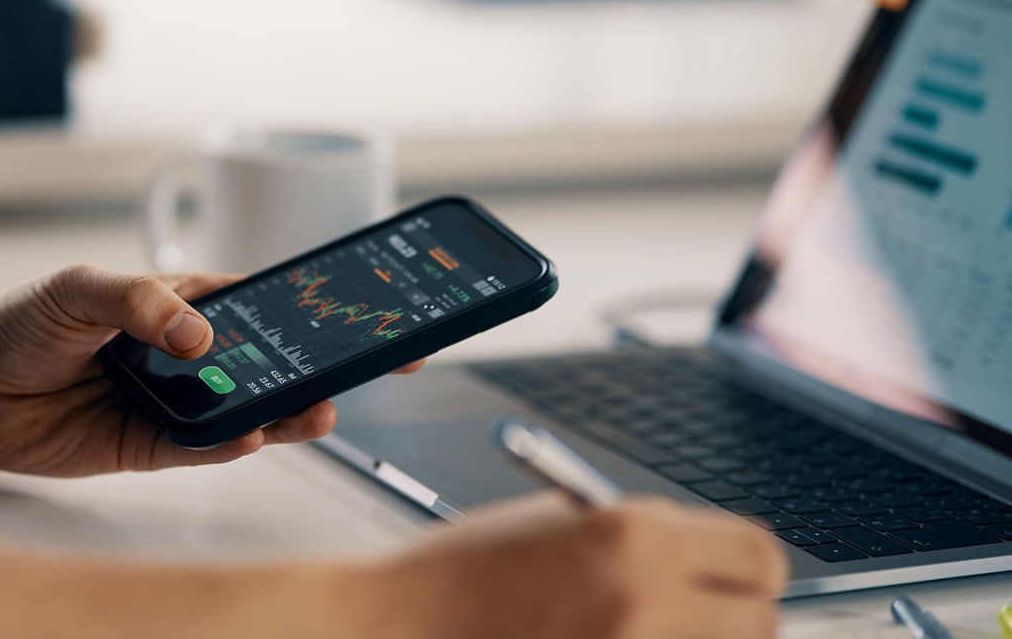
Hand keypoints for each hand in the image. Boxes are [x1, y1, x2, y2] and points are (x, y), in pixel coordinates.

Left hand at [0, 264, 423, 476]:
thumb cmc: (21, 323)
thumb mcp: (81, 288)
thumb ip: (143, 304)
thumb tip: (200, 336)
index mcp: (183, 303)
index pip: (264, 303)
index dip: (316, 307)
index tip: (367, 310)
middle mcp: (188, 355)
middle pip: (270, 361)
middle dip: (322, 365)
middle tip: (372, 365)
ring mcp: (175, 402)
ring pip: (248, 409)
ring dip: (286, 411)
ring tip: (318, 409)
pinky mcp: (152, 446)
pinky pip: (203, 448)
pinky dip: (231, 444)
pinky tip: (253, 434)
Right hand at [361, 493, 788, 638]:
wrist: (389, 629)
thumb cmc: (460, 575)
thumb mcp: (553, 524)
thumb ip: (638, 540)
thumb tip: (708, 565)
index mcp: (633, 534)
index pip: (761, 558)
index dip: (746, 571)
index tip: (726, 581)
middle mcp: (644, 598)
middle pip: (760, 623)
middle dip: (729, 621)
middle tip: (684, 619)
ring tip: (631, 633)